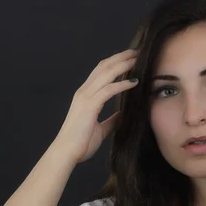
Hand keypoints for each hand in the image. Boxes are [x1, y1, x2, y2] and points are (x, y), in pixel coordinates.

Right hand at [53, 49, 138, 163]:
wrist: (66, 153)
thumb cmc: (80, 144)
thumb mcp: (100, 129)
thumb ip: (111, 120)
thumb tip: (124, 115)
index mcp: (85, 96)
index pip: (101, 72)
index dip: (116, 62)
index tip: (131, 58)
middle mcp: (84, 92)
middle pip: (104, 66)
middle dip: (121, 57)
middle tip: (138, 51)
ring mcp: (85, 97)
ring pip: (106, 73)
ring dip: (124, 64)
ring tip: (138, 59)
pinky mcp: (89, 106)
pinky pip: (108, 89)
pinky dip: (122, 84)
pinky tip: (135, 81)